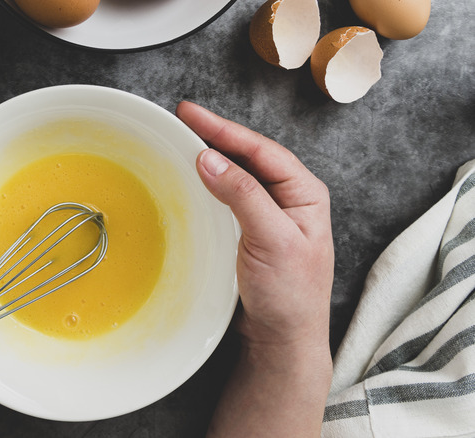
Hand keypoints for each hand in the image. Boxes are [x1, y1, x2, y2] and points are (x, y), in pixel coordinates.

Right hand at [176, 102, 332, 436]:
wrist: (283, 339)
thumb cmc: (290, 295)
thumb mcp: (271, 240)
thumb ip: (242, 196)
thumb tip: (209, 159)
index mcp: (305, 193)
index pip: (260, 150)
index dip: (224, 129)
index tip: (191, 114)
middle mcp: (289, 199)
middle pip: (249, 156)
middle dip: (217, 135)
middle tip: (183, 118)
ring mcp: (270, 215)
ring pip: (239, 174)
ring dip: (213, 156)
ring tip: (185, 139)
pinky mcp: (252, 232)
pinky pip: (230, 197)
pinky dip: (211, 183)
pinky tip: (196, 178)